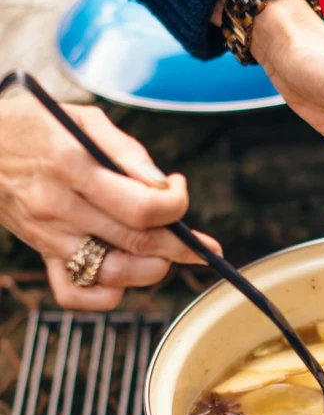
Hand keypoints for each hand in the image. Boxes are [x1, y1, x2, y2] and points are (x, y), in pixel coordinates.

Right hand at [0, 96, 221, 309]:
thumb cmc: (34, 125)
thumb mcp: (81, 118)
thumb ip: (126, 151)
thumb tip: (164, 184)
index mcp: (72, 165)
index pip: (143, 207)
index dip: (176, 206)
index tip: (179, 190)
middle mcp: (58, 207)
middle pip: (137, 244)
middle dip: (180, 247)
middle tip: (199, 243)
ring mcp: (48, 236)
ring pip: (114, 274)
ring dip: (151, 269)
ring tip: (163, 253)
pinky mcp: (40, 253)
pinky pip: (74, 294)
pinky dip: (105, 297)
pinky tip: (123, 278)